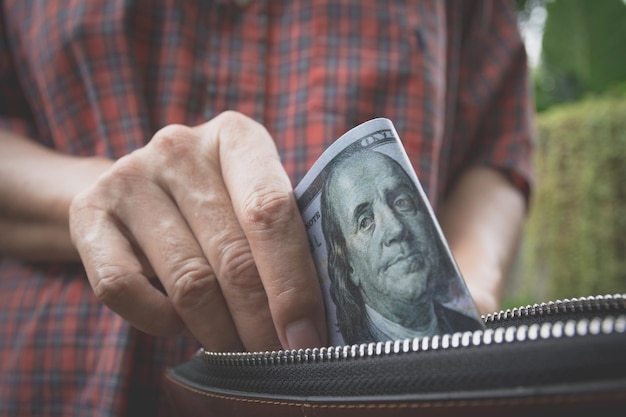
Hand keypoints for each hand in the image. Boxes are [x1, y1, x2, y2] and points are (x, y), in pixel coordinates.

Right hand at [69, 111, 326, 351]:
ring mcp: (129, 176)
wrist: (138, 187)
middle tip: (279, 359)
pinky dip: (159, 321)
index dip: (293, 284)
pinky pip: (122, 288)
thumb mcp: (253, 197)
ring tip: (240, 353)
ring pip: (186, 280)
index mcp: (236, 136)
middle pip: (232, 255)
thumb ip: (282, 236)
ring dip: (219, 332)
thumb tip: (311, 319)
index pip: (271, 212)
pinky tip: (181, 325)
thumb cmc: (216, 200)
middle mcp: (180, 148)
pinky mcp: (89, 211)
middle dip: (261, 322)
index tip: (306, 338)